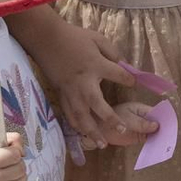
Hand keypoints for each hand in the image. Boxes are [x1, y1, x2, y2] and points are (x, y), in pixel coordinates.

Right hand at [0, 133, 26, 180]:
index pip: (15, 155)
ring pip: (24, 179)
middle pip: (21, 167)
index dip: (14, 151)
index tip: (7, 153)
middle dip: (17, 163)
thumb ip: (10, 138)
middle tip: (7, 163)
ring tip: (7, 172)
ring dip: (19, 174)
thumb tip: (23, 151)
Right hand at [50, 32, 159, 151]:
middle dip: (111, 119)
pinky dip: (76, 125)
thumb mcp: (97, 38)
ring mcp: (71, 91)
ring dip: (92, 131)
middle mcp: (85, 82)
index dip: (129, 80)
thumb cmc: (73, 37)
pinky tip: (82, 133)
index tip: (134, 83)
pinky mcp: (61, 94)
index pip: (118, 76)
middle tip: (122, 130)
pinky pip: (68, 113)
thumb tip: (124, 64)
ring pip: (81, 116)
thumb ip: (112, 52)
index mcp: (96, 66)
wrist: (46, 39)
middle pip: (99, 105)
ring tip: (102, 143)